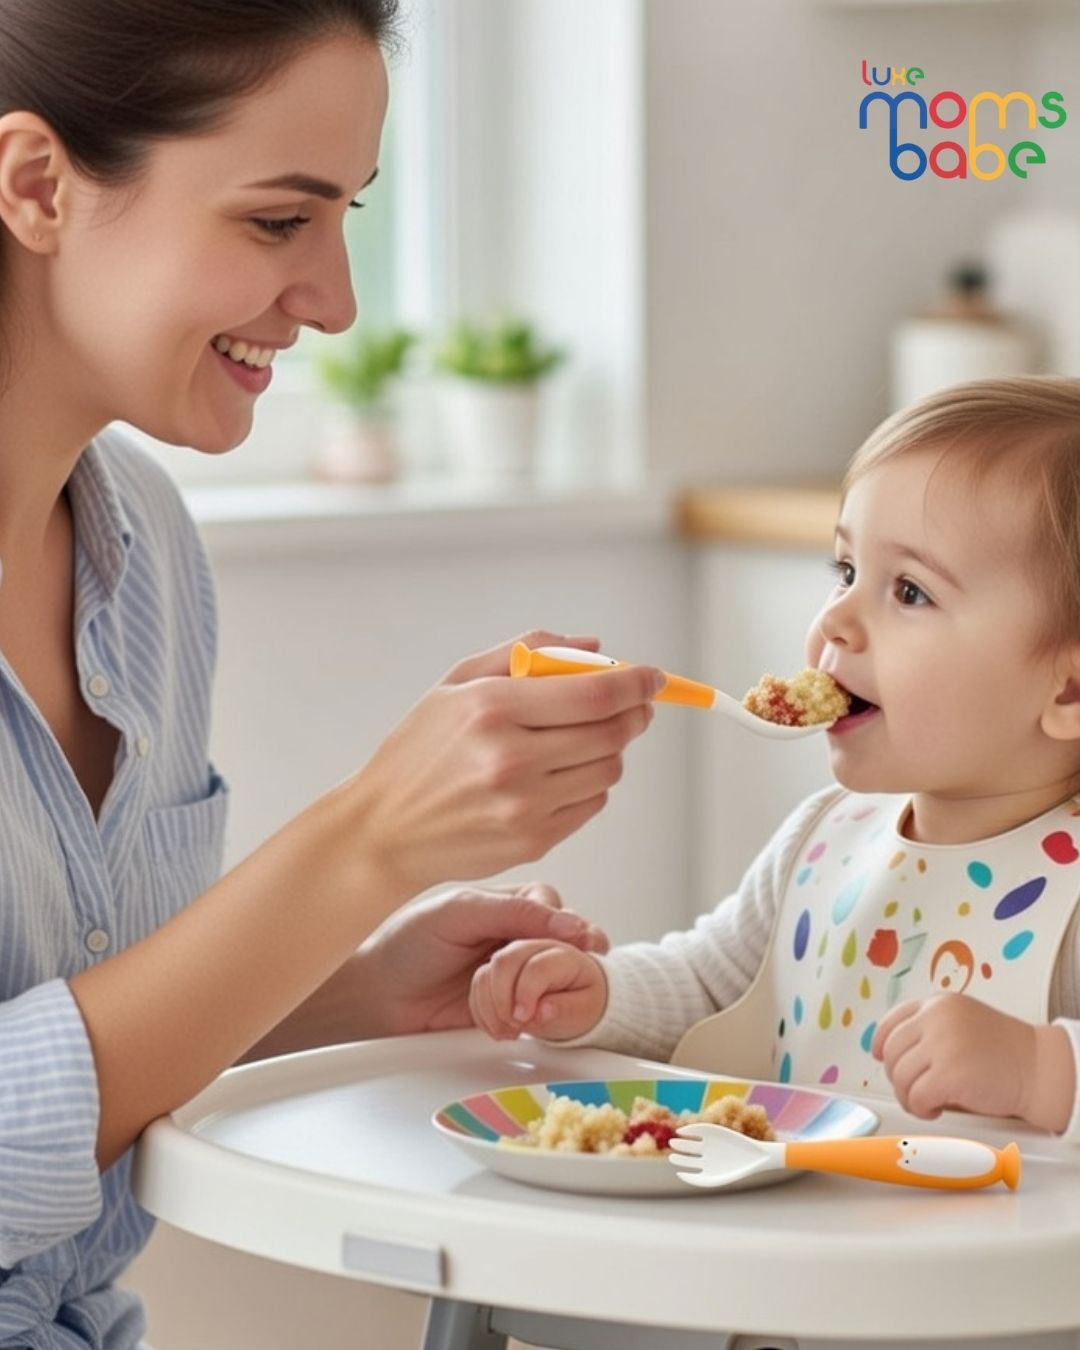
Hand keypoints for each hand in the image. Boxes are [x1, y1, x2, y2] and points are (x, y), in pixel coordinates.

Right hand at [345, 630, 663, 895]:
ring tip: (583, 739)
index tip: (653, 676)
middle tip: (635, 705)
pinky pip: (592, 802)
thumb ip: (526, 651)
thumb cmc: (421, 749)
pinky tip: (560, 773)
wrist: (384, 830)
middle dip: (635, 712)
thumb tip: (596, 648)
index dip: (636, 683)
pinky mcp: (533, 840)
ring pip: (609, 769)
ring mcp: (524, 805)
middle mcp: (510, 759)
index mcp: (491, 709)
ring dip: (611, 749)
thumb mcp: (457, 683)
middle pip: (612, 731)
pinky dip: (591, 782)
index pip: (594, 694)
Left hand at [358, 882, 608, 1037]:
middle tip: (561, 971)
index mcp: (509, 904)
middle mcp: (517, 937)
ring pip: (557, 978)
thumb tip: (570, 921)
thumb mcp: (461, 913)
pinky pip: (538, 1011)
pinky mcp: (511, 1009)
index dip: (565, 925)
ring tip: (536, 996)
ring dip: (551, 988)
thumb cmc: (409, 944)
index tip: (574, 941)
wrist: (379, 997)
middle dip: (564, 958)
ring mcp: (517, 974)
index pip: (554, 907)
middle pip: (564, 943)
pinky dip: (537, 1013)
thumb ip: (514, 911)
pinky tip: (529, 1015)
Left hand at [871, 993, 1071, 1128]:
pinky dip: (921, 1108)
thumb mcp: (961, 1023)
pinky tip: (936, 1108)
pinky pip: (915, 1097)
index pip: (891, 1021)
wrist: (1038, 1067)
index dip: (881, 1044)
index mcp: (937, 1003)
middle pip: (891, 1052)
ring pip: (899, 1076)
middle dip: (898, 1077)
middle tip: (915, 1090)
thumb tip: (890, 1054)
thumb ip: (929, 1029)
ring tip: (928, 1101)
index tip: (881, 1057)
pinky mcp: (950, 1074)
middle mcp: (937, 1018)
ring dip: (909, 1096)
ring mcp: (943, 1044)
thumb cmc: (1003, 1052)